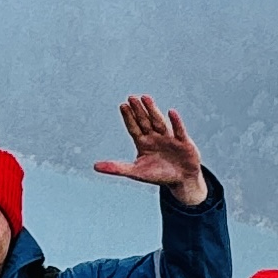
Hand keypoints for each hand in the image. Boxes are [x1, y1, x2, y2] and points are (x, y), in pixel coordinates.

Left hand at [92, 93, 208, 207]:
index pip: (134, 127)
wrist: (181, 180)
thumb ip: (116, 168)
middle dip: (139, 110)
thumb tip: (94, 166)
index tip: (123, 105)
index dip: (129, 117)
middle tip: (131, 97)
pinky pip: (178, 131)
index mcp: (143, 142)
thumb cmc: (158, 175)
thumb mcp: (136, 172)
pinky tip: (171, 112)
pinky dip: (175, 122)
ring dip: (153, 111)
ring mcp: (169, 138)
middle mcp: (155, 137)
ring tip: (146, 98)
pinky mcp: (183, 142)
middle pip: (145, 121)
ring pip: (159, 122)